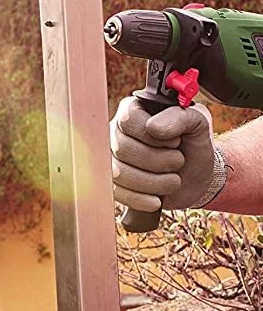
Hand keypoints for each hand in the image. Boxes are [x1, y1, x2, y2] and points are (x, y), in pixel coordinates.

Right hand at [110, 97, 221, 213]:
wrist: (195, 177)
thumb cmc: (193, 145)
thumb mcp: (196, 124)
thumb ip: (179, 116)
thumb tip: (152, 127)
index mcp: (134, 110)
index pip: (128, 120)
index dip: (153, 135)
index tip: (175, 141)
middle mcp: (118, 132)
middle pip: (123, 148)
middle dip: (158, 161)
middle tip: (178, 161)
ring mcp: (113, 158)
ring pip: (120, 173)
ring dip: (154, 182)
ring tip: (174, 180)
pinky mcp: (115, 184)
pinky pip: (118, 193)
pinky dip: (141, 199)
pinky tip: (157, 199)